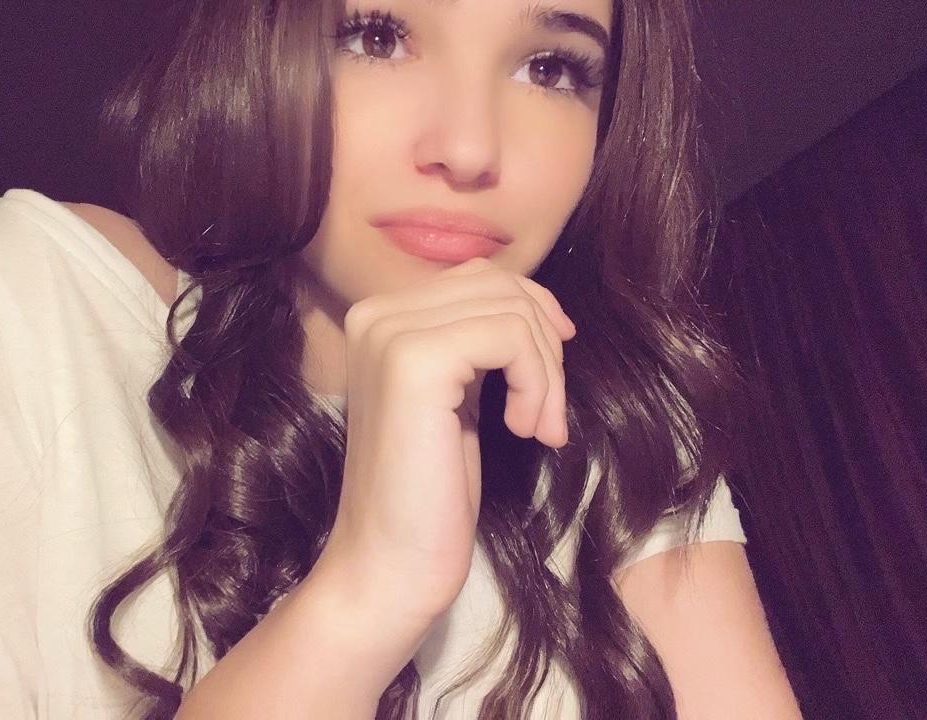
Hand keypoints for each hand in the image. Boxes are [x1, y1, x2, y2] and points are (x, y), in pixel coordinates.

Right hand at [315, 257, 576, 623]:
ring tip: (539, 428)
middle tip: (548, 415)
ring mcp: (389, 334)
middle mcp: (376, 314)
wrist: (390, 563)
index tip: (550, 378)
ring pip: (513, 310)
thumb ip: (473, 342)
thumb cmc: (429, 492)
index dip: (534, 317)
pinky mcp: (414, 361)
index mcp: (380, 318)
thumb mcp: (457, 396)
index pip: (482, 278)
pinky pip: (511, 336)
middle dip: (546, 348)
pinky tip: (525, 430)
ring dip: (547, 374)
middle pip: (502, 288)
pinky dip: (538, 382)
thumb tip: (535, 303)